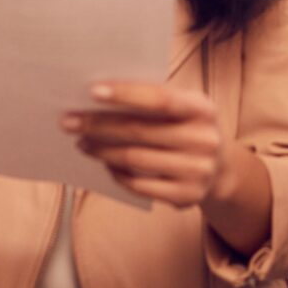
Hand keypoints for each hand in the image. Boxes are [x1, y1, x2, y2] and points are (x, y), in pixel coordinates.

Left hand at [62, 82, 225, 208]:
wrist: (219, 168)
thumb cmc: (184, 126)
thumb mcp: (181, 106)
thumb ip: (150, 97)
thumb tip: (97, 94)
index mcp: (202, 108)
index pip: (160, 98)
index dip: (126, 94)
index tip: (92, 91)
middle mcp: (204, 140)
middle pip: (140, 131)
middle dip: (98, 125)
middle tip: (68, 120)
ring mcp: (198, 171)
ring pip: (135, 159)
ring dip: (101, 150)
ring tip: (81, 142)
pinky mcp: (187, 197)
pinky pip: (140, 185)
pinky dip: (117, 173)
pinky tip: (103, 163)